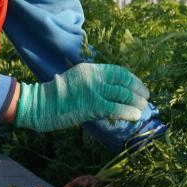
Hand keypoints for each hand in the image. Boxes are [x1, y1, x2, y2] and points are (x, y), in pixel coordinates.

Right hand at [13, 63, 149, 132]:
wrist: (39, 105)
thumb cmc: (56, 97)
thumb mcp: (75, 82)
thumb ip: (92, 84)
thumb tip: (111, 93)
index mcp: (90, 69)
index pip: (118, 71)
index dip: (132, 80)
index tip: (140, 86)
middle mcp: (94, 77)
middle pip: (123, 82)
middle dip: (138, 90)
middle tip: (146, 98)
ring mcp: (93, 90)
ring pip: (122, 94)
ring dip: (136, 102)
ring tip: (143, 108)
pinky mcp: (92, 105)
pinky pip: (116, 108)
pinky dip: (128, 112)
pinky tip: (135, 116)